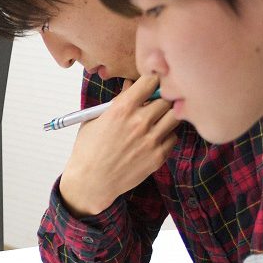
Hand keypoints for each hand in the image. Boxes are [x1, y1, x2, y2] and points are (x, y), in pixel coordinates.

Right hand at [59, 74, 179, 215]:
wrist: (92, 182)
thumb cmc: (89, 150)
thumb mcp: (96, 120)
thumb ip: (116, 101)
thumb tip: (130, 86)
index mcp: (122, 109)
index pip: (150, 81)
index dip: (152, 80)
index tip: (151, 83)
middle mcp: (139, 122)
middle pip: (166, 98)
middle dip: (161, 99)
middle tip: (155, 103)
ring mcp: (151, 140)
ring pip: (174, 116)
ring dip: (167, 115)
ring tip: (157, 120)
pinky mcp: (158, 156)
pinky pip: (173, 137)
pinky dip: (167, 135)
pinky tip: (155, 137)